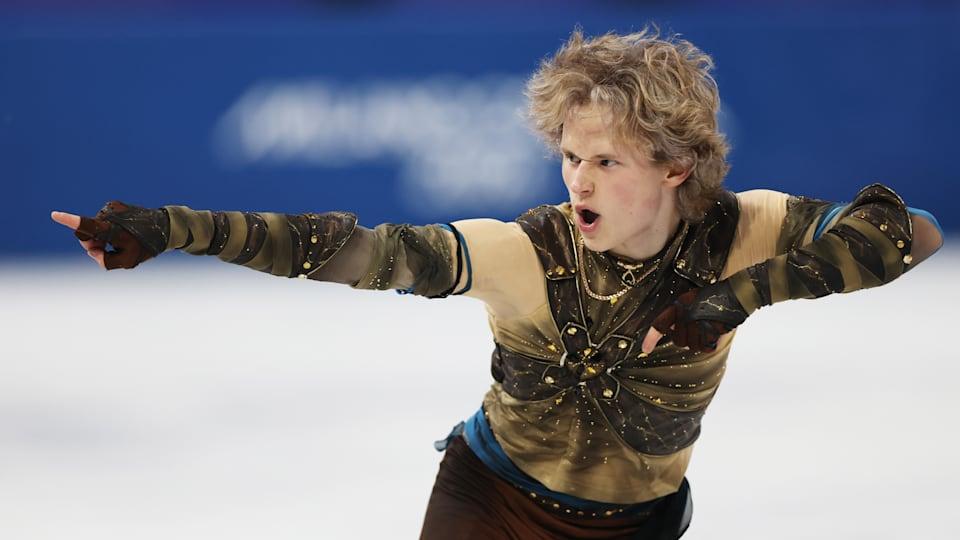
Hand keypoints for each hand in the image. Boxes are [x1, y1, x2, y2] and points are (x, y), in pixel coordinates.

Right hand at [51, 201, 167, 269]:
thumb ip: (105, 261)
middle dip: (91, 244)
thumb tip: (93, 251)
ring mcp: (111, 208)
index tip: (55, 215)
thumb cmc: (146, 246)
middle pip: (86, 234)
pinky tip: (122, 234)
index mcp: (112, 229)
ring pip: (94, 228)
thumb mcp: (127, 262)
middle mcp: (109, 215)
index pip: (87, 226)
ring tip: (121, 242)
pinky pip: (102, 221)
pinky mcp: (114, 205)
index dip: (69, 221)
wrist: (164, 227)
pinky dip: (107, 230)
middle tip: (107, 251)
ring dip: (101, 238)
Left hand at [640, 282, 747, 353]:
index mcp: (679, 306)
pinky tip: (713, 331)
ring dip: (697, 340)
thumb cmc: (713, 295)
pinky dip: (709, 343)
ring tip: (706, 325)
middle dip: (684, 336)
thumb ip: (677, 313)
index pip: (660, 325)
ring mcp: (699, 327)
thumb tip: (669, 328)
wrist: (735, 295)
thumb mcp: (690, 298)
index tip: (645, 349)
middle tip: (696, 325)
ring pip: (691, 346)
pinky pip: (704, 348)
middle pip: (677, 340)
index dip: (651, 338)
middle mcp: (687, 318)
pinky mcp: (712, 335)